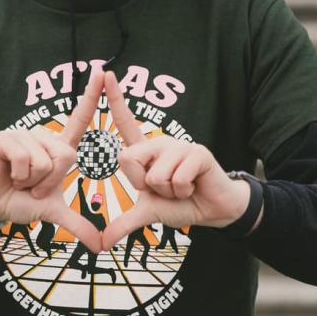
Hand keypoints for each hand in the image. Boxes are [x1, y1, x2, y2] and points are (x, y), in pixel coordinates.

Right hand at [0, 69, 104, 252]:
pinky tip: (10, 175)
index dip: (92, 96)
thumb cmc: (20, 201)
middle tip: (33, 186)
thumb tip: (100, 247)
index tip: (104, 70)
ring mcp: (24, 135)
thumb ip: (77, 224)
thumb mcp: (52, 213)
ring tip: (21, 181)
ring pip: (46, 160)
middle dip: (51, 182)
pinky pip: (26, 159)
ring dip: (34, 181)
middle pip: (66, 155)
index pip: (80, 118)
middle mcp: (44, 136)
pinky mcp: (6, 138)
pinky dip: (20, 176)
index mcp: (57, 147)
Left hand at [99, 71, 250, 250]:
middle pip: (129, 160)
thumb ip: (124, 224)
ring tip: (180, 188)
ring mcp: (178, 145)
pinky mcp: (196, 152)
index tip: (104, 71)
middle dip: (144, 185)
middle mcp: (158, 143)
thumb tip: (102, 244)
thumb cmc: (181, 204)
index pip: (125, 122)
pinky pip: (174, 178)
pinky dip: (182, 192)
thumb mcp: (148, 213)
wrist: (214, 210)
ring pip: (153, 174)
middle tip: (164, 188)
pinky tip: (193, 186)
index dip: (115, 97)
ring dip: (167, 192)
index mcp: (145, 151)